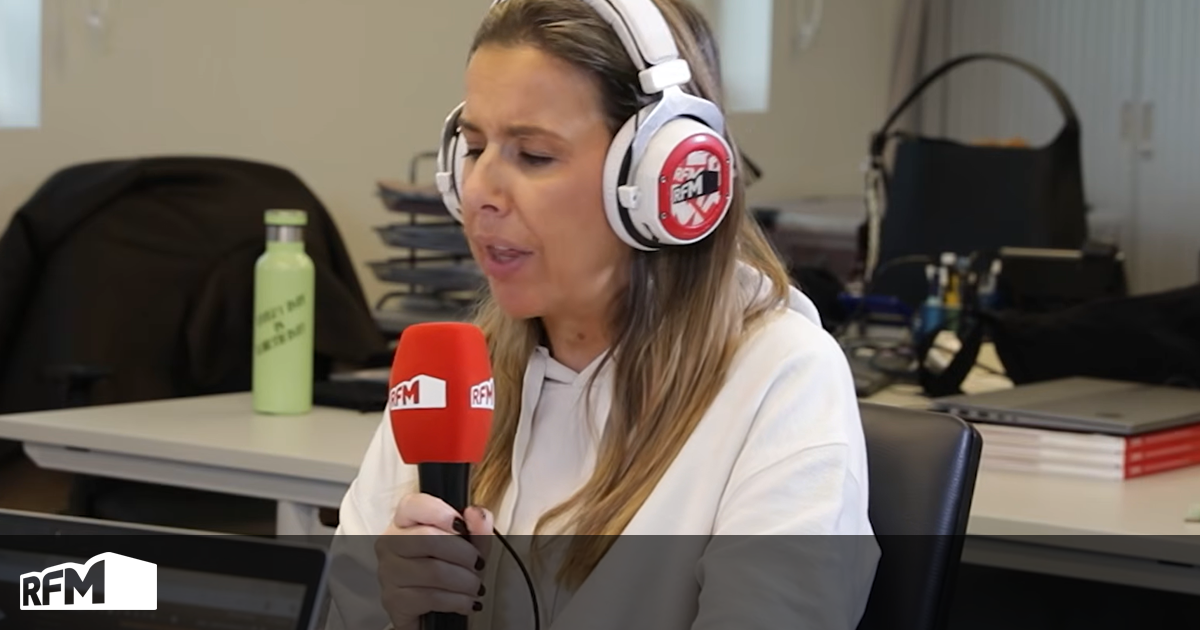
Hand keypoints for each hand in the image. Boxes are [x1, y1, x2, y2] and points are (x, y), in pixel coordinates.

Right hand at [375, 494, 493, 629]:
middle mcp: (390, 543)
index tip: (462, 526)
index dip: (440, 513)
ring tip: (475, 586)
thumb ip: (477, 527)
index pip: (413, 505)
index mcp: (405, 521)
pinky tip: (466, 602)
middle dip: (464, 554)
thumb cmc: (449, 569)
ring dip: (465, 581)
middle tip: (478, 564)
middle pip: (428, 538)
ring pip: (433, 571)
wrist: (434, 610)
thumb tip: (477, 513)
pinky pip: (431, 597)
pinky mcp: (393, 601)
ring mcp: (388, 572)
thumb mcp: (469, 545)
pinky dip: (458, 601)